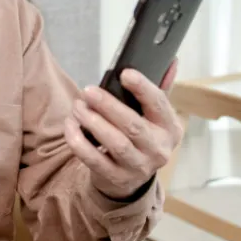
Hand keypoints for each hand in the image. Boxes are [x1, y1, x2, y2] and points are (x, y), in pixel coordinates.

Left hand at [64, 60, 182, 199]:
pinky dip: (79, 142)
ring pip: (115, 143)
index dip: (142, 88)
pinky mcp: (115, 178)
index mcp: (170, 128)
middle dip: (108, 106)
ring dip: (93, 122)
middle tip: (88, 90)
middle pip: (133, 125)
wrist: (130, 180)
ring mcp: (138, 167)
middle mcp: (158, 150)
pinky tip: (70, 126)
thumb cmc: (141, 137)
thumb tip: (170, 60)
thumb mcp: (154, 116)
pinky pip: (94, 159)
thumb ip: (160, 88)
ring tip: (78, 107)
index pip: (159, 104)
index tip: (124, 73)